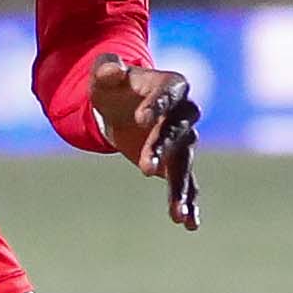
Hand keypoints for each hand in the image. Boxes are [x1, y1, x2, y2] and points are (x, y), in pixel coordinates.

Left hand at [88, 54, 200, 230]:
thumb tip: (112, 70)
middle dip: (163, 148)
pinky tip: (188, 224)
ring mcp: (183, 140)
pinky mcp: (176, 162)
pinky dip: (188, 202)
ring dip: (180, 187)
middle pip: (178, 131)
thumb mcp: (104, 73)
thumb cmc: (114, 84)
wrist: (122, 106)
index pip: (169, 94)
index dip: (157, 105)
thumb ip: (107, 67)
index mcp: (172, 85)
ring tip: (176, 214)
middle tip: (144, 169)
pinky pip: (187, 183)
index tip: (140, 118)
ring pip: (184, 163)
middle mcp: (184, 113)